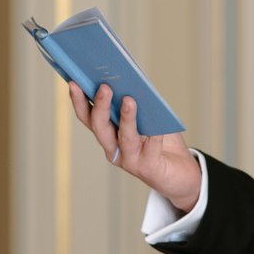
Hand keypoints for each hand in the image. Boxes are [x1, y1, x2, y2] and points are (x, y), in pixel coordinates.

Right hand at [69, 83, 200, 209]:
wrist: (179, 174)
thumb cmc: (161, 142)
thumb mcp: (147, 118)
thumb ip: (137, 102)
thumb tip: (132, 79)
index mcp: (108, 134)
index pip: (88, 117)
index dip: (79, 101)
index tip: (74, 82)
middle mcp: (113, 149)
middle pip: (100, 127)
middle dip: (100, 106)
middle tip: (104, 87)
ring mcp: (129, 160)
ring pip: (124, 138)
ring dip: (126, 118)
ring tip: (129, 100)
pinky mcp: (148, 168)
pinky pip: (151, 148)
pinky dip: (154, 135)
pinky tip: (157, 123)